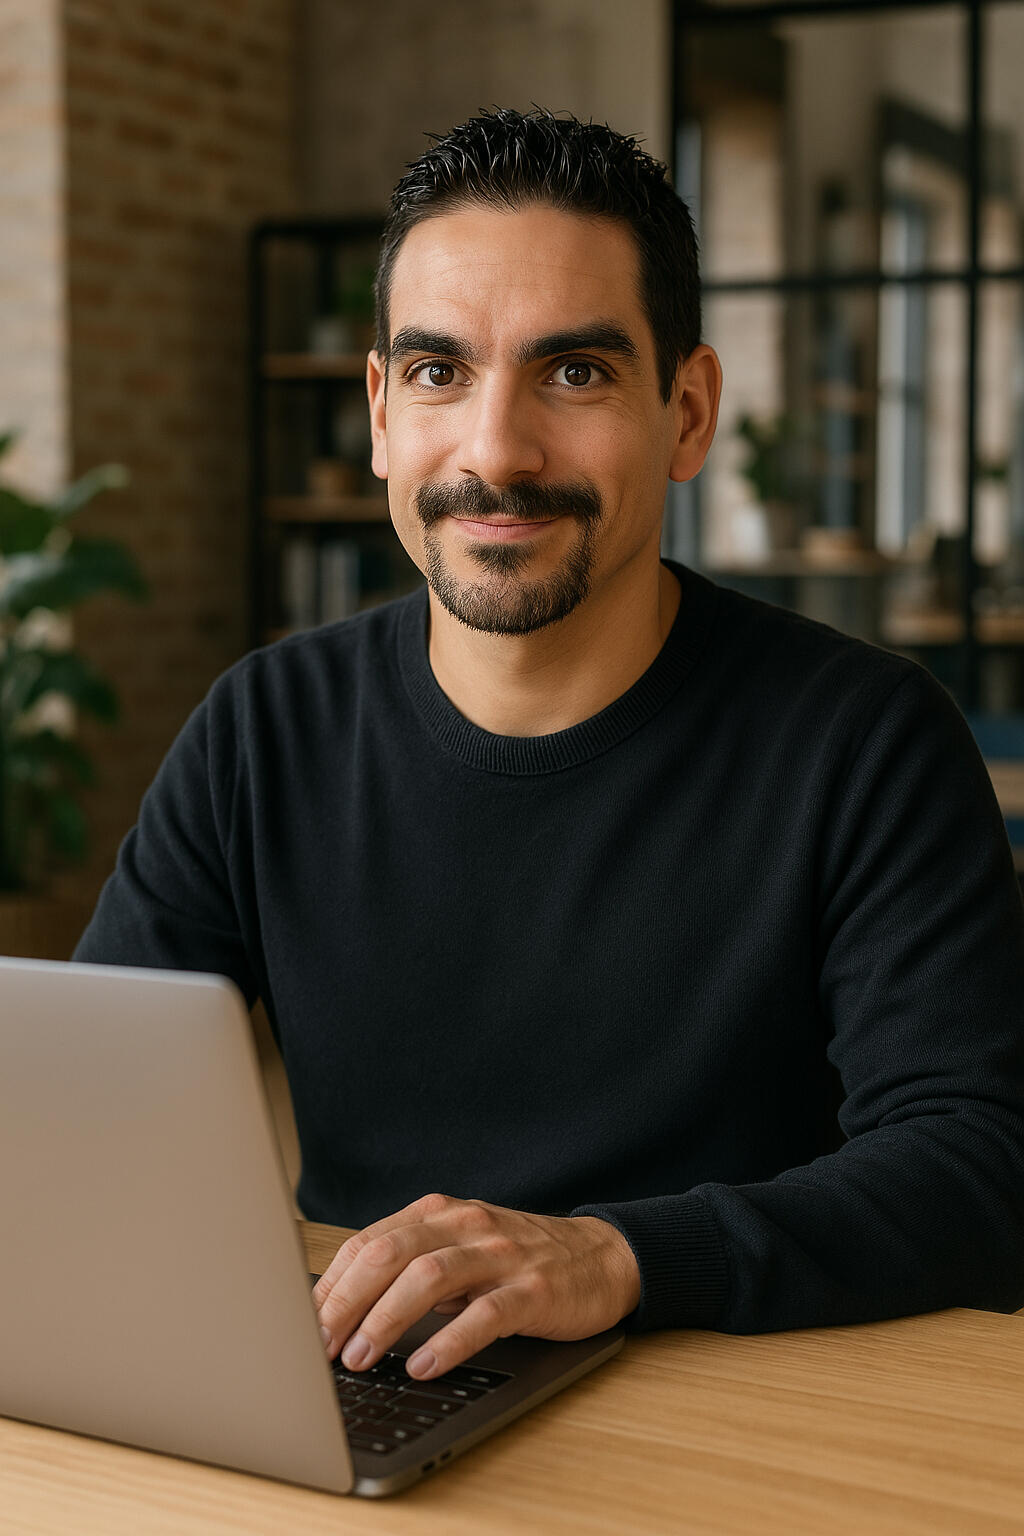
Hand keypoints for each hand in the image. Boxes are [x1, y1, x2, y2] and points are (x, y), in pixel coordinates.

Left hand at [312, 1191, 640, 1379]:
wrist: (602, 1257)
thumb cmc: (518, 1260)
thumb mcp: (459, 1252)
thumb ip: (410, 1268)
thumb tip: (340, 1310)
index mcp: (440, 1213)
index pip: (368, 1242)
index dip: (331, 1285)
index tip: (301, 1325)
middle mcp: (465, 1226)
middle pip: (389, 1254)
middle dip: (345, 1302)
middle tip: (319, 1347)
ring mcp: (501, 1255)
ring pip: (429, 1277)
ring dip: (385, 1319)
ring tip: (359, 1357)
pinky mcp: (534, 1289)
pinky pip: (486, 1313)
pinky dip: (450, 1339)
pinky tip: (424, 1365)